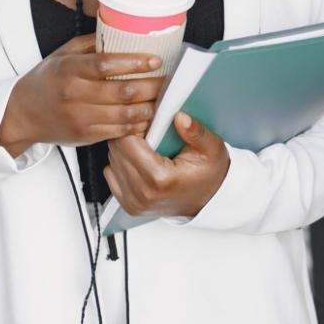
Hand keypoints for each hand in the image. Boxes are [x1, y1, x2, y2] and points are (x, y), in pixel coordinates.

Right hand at [0, 34, 163, 157]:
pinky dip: (139, 124)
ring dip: (151, 106)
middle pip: (123, 92)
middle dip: (153, 86)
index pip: (106, 65)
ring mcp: (80, 118)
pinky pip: (120, 131)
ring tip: (164, 97)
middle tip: (170, 79)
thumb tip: (124, 33)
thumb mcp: (63, 54)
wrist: (22, 114)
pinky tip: (150, 115)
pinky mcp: (86, 135)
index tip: (156, 59)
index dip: (135, 62)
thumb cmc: (47, 80)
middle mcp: (74, 94)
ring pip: (126, 114)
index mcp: (69, 69)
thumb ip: (92, 44)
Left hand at [103, 112, 230, 219]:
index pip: (126, 142)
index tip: (147, 122)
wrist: (209, 200)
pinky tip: (140, 161)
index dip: (134, 126)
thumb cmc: (209, 175)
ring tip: (146, 147)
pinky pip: (111, 176)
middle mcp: (143, 193)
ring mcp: (134, 202)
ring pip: (111, 161)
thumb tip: (180, 117)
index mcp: (160, 178)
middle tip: (148, 132)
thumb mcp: (212, 148)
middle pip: (116, 151)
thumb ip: (196, 132)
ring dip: (124, 150)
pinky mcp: (129, 205)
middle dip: (128, 136)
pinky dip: (121, 165)